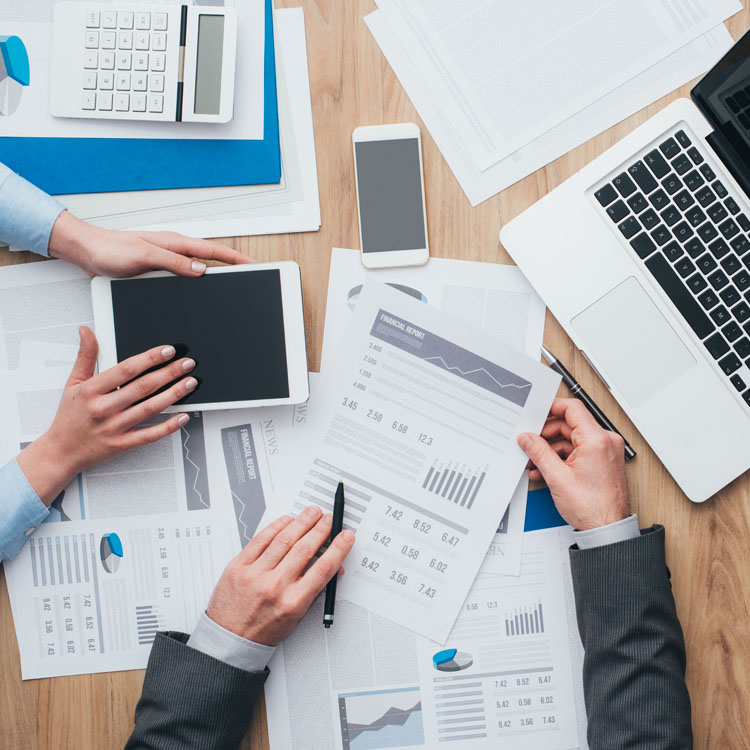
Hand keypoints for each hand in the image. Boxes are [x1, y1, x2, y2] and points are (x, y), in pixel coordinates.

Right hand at [17, 326, 196, 504]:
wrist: (61, 451)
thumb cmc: (69, 417)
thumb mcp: (73, 383)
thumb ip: (85, 356)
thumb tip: (87, 331)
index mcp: (91, 390)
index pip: (126, 370)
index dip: (149, 358)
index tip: (168, 350)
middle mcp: (103, 408)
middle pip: (143, 387)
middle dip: (169, 373)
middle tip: (187, 364)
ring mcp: (114, 428)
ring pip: (149, 408)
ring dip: (173, 394)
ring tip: (190, 383)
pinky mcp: (122, 444)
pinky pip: (149, 435)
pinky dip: (168, 426)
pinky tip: (183, 416)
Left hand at [47, 210, 251, 277]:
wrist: (88, 252)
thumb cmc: (110, 250)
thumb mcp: (144, 256)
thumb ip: (173, 262)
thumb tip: (200, 269)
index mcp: (174, 243)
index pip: (213, 251)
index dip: (235, 258)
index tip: (253, 265)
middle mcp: (173, 250)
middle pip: (211, 258)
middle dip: (233, 265)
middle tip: (251, 274)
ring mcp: (167, 260)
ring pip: (198, 267)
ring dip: (216, 272)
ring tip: (234, 281)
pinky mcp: (158, 269)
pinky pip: (185, 275)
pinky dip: (197, 280)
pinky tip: (200, 288)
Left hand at [206, 507, 354, 645]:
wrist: (229, 639)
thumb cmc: (263, 630)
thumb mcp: (296, 617)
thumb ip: (315, 590)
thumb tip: (333, 567)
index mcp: (292, 602)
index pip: (323, 569)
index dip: (338, 549)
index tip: (346, 536)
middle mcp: (274, 587)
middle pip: (305, 549)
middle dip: (321, 530)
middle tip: (329, 519)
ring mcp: (255, 574)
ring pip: (284, 540)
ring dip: (302, 522)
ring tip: (312, 513)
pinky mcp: (238, 566)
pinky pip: (260, 540)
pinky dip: (276, 527)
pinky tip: (286, 520)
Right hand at [517, 398, 629, 530]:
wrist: (607, 530)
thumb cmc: (593, 508)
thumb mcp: (557, 477)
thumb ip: (539, 452)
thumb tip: (527, 438)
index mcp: (597, 440)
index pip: (572, 409)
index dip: (552, 407)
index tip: (537, 411)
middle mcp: (605, 442)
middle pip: (569, 426)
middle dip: (546, 435)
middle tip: (530, 443)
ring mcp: (606, 452)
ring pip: (572, 440)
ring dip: (552, 450)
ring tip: (535, 462)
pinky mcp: (603, 462)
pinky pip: (579, 452)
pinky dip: (562, 458)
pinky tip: (547, 470)